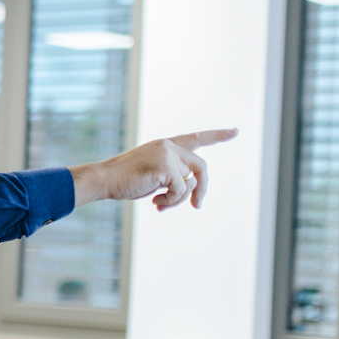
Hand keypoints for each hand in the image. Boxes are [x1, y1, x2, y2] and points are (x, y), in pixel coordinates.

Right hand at [70, 128, 237, 211]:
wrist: (104, 180)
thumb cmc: (124, 181)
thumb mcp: (153, 177)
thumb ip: (173, 177)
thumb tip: (193, 189)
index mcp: (165, 145)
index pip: (196, 138)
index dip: (216, 135)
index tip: (235, 131)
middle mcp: (169, 146)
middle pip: (201, 167)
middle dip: (203, 189)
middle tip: (198, 207)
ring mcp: (168, 155)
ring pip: (191, 183)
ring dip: (178, 200)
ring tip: (159, 205)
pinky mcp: (166, 168)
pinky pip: (182, 191)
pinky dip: (171, 202)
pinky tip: (155, 203)